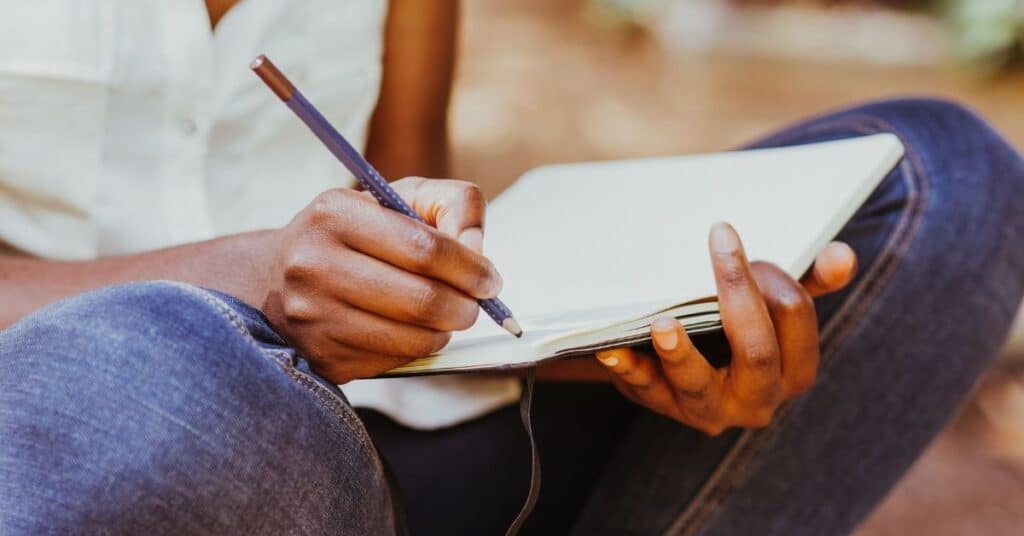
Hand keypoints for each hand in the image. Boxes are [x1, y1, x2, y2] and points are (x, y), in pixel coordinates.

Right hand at [261, 177, 498, 383]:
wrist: (274, 279)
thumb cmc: (352, 234)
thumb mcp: (396, 198)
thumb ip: (450, 204)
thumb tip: (476, 247)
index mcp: (335, 215)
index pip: (425, 249)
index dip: (471, 268)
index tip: (490, 279)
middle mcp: (315, 265)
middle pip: (423, 300)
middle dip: (466, 306)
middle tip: (475, 304)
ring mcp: (313, 317)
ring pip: (414, 338)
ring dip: (446, 331)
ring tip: (445, 316)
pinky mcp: (321, 356)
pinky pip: (395, 362)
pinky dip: (417, 349)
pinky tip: (411, 331)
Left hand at [595, 222, 856, 434]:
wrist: (684, 363)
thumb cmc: (738, 327)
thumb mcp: (774, 307)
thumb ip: (808, 283)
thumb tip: (844, 256)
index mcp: (794, 372)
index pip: (794, 319)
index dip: (772, 277)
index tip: (735, 239)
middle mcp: (757, 400)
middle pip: (756, 352)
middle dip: (739, 297)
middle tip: (720, 246)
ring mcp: (707, 408)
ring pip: (697, 384)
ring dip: (680, 353)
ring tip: (664, 324)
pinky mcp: (661, 403)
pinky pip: (643, 389)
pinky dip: (628, 369)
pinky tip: (611, 351)